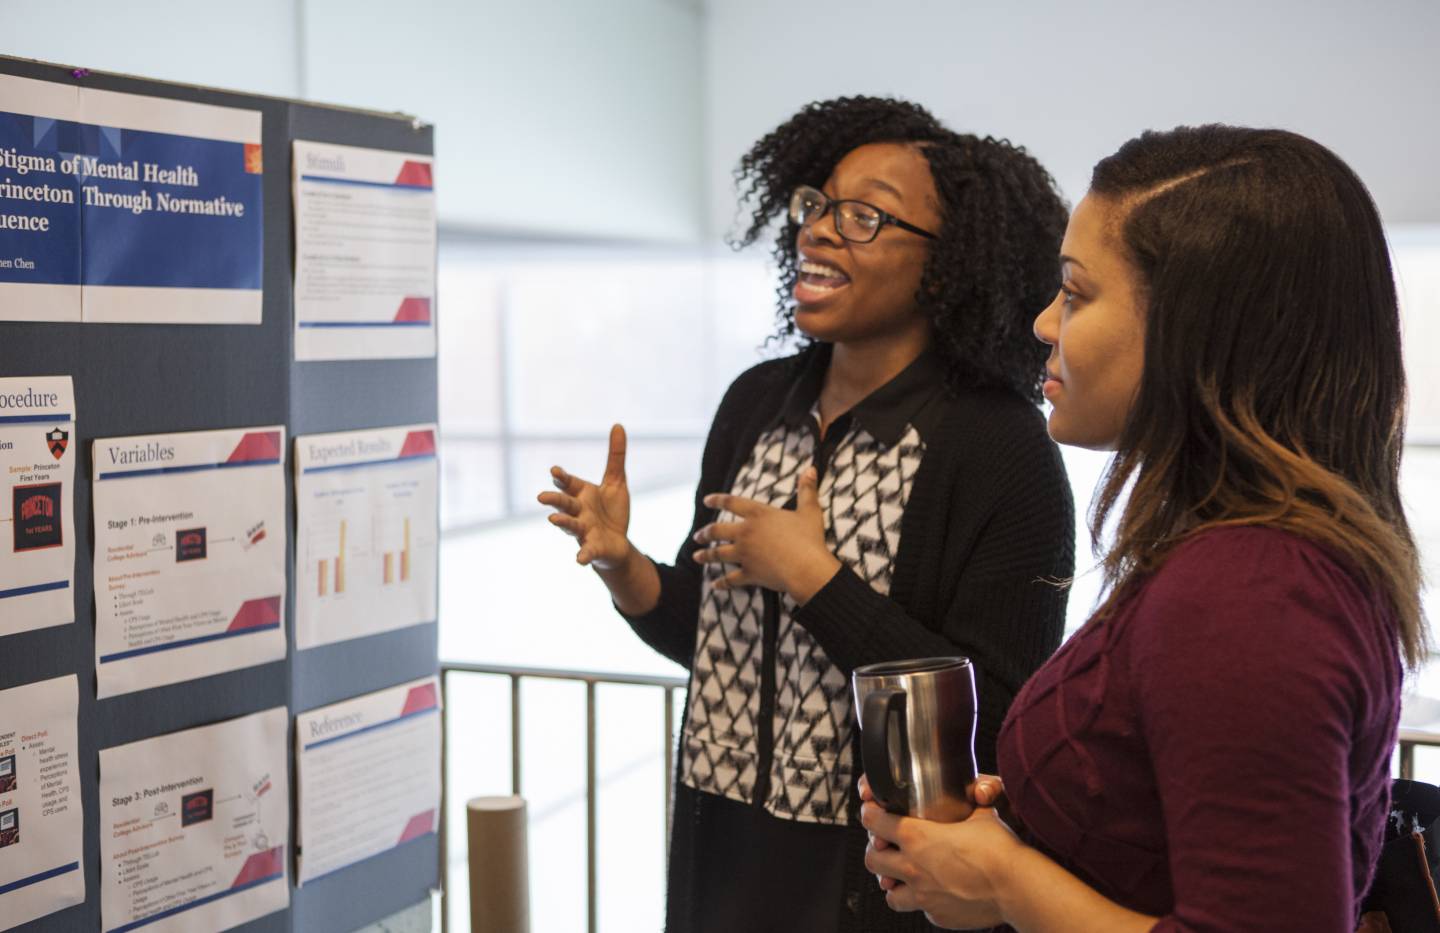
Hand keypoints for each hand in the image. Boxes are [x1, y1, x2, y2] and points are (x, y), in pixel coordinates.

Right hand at [538, 424, 632, 568]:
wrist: (617, 544)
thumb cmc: (611, 512)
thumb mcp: (616, 482)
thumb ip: (615, 456)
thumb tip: (618, 425)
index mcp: (582, 494)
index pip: (569, 484)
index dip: (562, 478)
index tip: (554, 471)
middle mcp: (578, 512)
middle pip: (564, 504)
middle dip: (554, 500)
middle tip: (541, 497)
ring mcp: (584, 531)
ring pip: (571, 526)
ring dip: (562, 523)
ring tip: (553, 520)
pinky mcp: (593, 548)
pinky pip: (587, 552)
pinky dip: (583, 555)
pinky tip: (580, 560)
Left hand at [691, 467, 840, 602]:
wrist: (806, 568)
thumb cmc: (809, 539)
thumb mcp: (810, 511)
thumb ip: (807, 490)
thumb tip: (811, 469)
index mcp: (758, 514)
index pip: (732, 503)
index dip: (718, 500)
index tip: (707, 500)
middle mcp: (746, 533)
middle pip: (718, 530)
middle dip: (705, 533)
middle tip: (697, 536)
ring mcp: (745, 554)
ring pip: (718, 554)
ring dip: (706, 556)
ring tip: (696, 557)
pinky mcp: (749, 573)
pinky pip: (731, 579)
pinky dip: (722, 583)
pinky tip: (714, 585)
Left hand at [862, 798, 1023, 929]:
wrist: (1017, 888)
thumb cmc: (1000, 850)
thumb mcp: (981, 815)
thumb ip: (970, 803)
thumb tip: (978, 790)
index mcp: (917, 837)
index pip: (873, 821)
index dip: (870, 813)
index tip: (873, 811)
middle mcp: (913, 868)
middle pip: (871, 859)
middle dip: (876, 850)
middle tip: (886, 846)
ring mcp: (923, 896)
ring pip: (888, 892)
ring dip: (893, 882)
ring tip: (905, 875)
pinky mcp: (937, 915)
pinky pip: (919, 909)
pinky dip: (922, 900)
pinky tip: (936, 891)